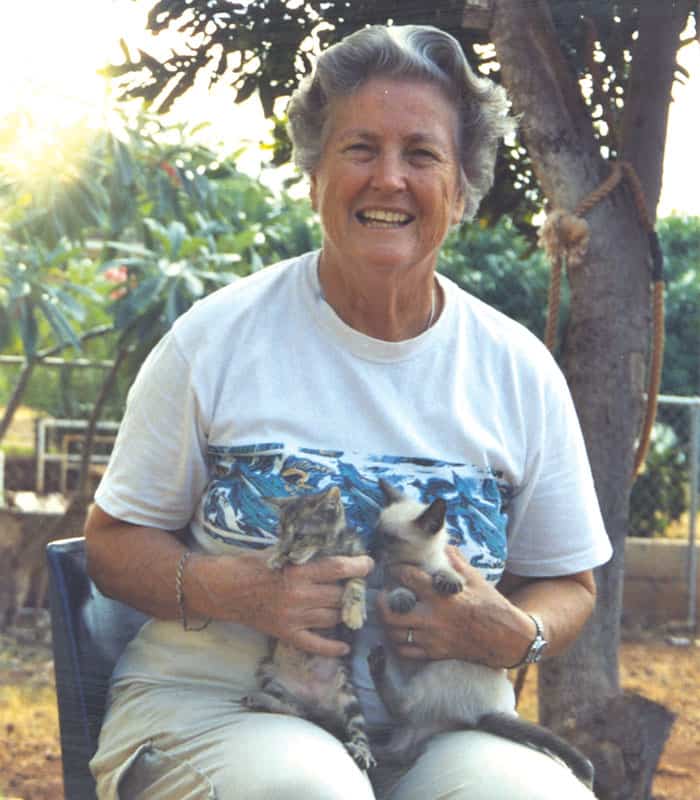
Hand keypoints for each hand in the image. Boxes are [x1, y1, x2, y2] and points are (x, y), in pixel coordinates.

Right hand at [193, 550, 374, 658]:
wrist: (224, 589)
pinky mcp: (286, 633)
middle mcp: (299, 596)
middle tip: (357, 584)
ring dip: (343, 611)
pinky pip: (315, 644)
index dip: (357, 566)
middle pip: (338, 595)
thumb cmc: (250, 565)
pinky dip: (332, 647)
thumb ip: (305, 556)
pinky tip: (344, 646)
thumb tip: (333, 552)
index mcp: (298, 572)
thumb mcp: (279, 553)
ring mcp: (294, 618)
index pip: (337, 569)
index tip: (369, 563)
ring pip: (332, 617)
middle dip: (351, 589)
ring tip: (350, 605)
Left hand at [375, 547, 531, 666]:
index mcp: (441, 595)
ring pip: (395, 633)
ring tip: (387, 613)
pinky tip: (398, 633)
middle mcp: (433, 617)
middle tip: (381, 595)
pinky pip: (406, 651)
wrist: (505, 637)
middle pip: (392, 611)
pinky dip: (396, 642)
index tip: (393, 568)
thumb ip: (455, 562)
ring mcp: (432, 637)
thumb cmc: (491, 605)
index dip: (396, 570)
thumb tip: (444, 545)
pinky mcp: (435, 652)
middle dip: (381, 601)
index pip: (408, 578)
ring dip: (386, 622)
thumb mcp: (475, 579)